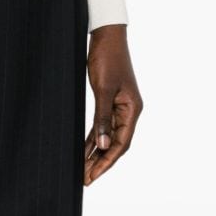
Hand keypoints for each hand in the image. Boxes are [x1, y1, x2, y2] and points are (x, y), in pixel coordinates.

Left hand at [84, 25, 143, 185]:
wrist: (107, 36)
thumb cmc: (107, 59)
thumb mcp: (103, 90)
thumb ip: (103, 118)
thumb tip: (103, 146)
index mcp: (132, 110)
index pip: (121, 143)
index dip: (107, 162)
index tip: (93, 176)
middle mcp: (128, 111)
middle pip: (115, 144)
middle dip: (100, 163)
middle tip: (85, 180)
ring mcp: (119, 107)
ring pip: (107, 138)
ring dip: (96, 154)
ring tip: (83, 171)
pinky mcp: (109, 102)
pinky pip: (102, 127)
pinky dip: (93, 140)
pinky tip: (84, 151)